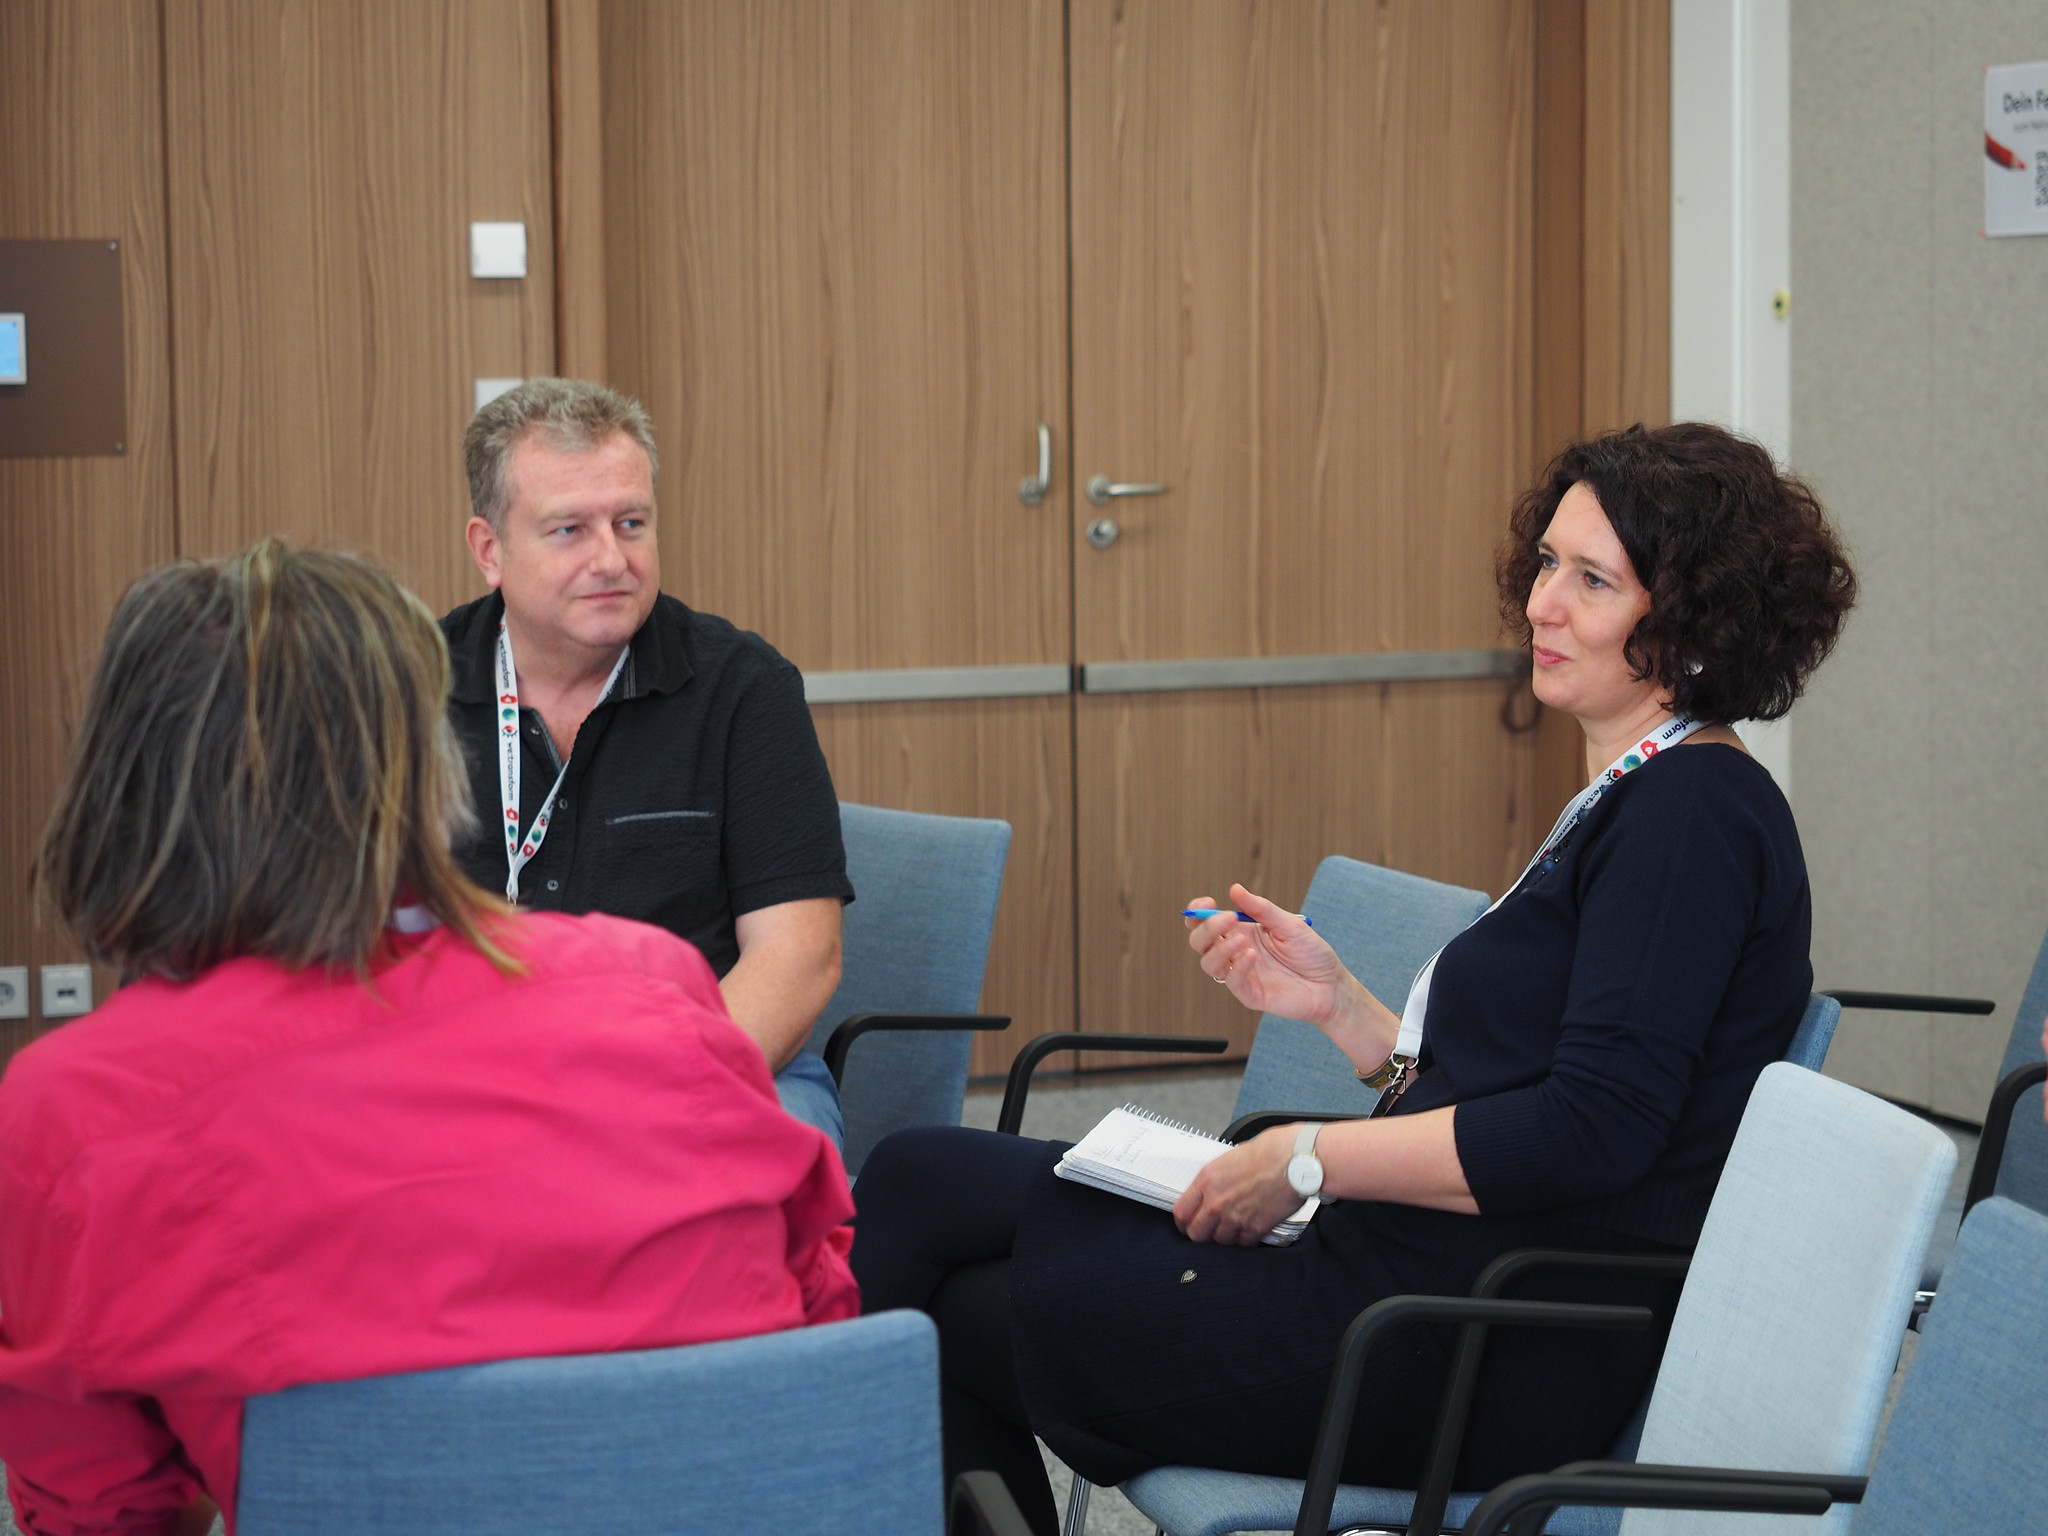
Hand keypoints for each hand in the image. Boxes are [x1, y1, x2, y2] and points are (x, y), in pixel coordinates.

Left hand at [1173, 1126, 1303, 1245]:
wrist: (1295, 1160)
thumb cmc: (1269, 1151)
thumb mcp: (1231, 1157)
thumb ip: (1218, 1177)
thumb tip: (1215, 1188)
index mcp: (1207, 1180)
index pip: (1182, 1212)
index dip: (1184, 1222)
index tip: (1189, 1224)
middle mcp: (1216, 1202)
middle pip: (1196, 1234)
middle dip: (1202, 1235)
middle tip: (1210, 1232)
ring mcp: (1235, 1218)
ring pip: (1219, 1242)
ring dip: (1225, 1238)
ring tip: (1234, 1229)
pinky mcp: (1255, 1228)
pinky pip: (1242, 1245)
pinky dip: (1245, 1241)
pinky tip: (1250, 1231)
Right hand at [1185, 883, 1349, 1025]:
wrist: (1331, 985)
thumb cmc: (1311, 953)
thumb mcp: (1289, 924)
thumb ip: (1261, 908)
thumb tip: (1234, 889)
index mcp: (1241, 931)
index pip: (1207, 923)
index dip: (1198, 912)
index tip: (1206, 902)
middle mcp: (1236, 952)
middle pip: (1201, 941)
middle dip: (1206, 928)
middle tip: (1227, 919)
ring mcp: (1241, 974)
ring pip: (1209, 963)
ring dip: (1219, 948)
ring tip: (1241, 940)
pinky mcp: (1249, 994)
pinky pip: (1232, 981)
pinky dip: (1238, 966)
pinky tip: (1251, 956)